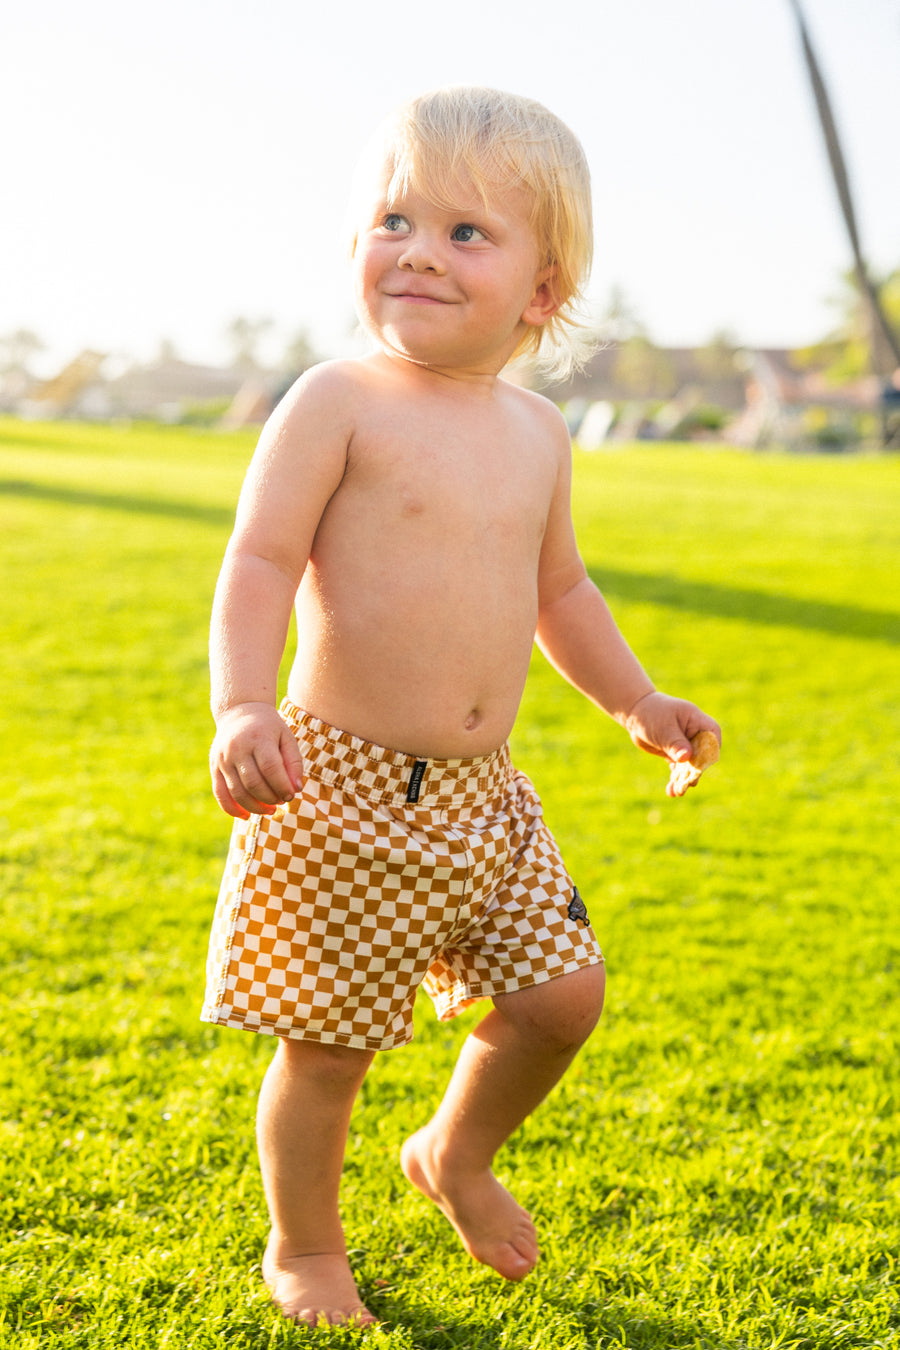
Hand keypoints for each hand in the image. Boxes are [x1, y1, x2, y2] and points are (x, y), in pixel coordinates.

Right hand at [210, 702, 303, 818]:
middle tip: (282, 801)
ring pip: (237, 792)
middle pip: (253, 783)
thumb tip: (295, 789)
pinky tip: (246, 816)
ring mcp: (222, 758)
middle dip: (270, 798)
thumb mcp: (286, 737)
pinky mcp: (214, 766)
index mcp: (258, 737)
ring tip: (270, 810)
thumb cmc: (269, 728)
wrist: (240, 711)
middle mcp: (237, 748)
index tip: (291, 795)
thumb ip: (294, 762)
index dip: (282, 786)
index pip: (270, 768)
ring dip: (255, 807)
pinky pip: (220, 793)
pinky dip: (232, 808)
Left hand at [623, 691, 720, 797]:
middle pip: (702, 757)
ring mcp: (687, 745)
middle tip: (687, 785)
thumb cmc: (651, 713)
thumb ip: (675, 743)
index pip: (711, 740)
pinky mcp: (676, 754)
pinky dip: (675, 780)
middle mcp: (696, 735)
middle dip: (694, 772)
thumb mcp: (663, 728)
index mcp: (699, 722)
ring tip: (676, 792)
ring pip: (690, 766)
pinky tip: (671, 791)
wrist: (635, 713)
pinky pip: (679, 769)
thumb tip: (686, 757)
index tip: (698, 768)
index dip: (707, 755)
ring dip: (684, 780)